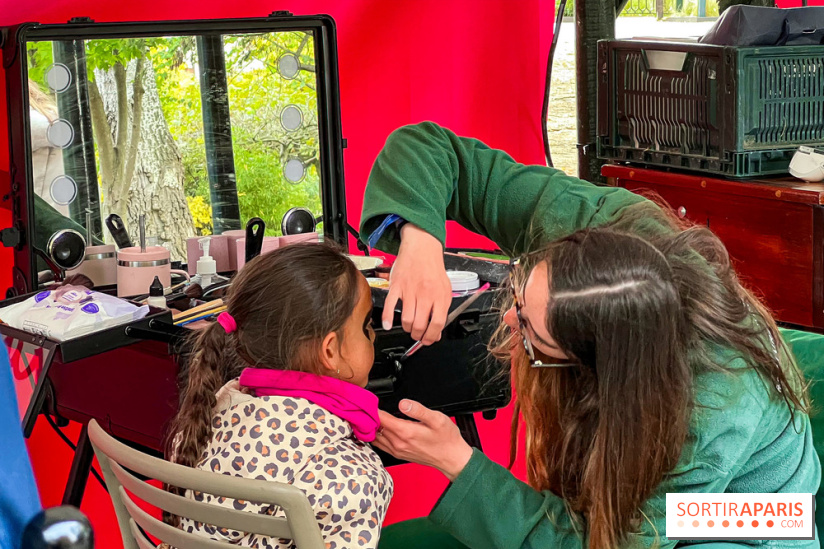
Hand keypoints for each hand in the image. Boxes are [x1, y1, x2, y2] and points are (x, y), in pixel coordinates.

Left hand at [372, 399, 472, 480]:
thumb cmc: (446, 439)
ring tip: (370, 416)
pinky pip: (381, 445)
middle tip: (368, 406)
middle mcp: (398, 443)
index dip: (374, 408)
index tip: (370, 401)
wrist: (452, 458)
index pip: (381, 418)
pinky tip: (377, 430)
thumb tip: (403, 403)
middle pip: (376, 428)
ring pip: (376, 438)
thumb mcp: (436, 419)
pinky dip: (376, 436)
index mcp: (405, 432)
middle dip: (371, 416)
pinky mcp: (399, 455)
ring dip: (371, 427)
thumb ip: (418, 410)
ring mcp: (397, 450)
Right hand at [382, 224, 451, 344]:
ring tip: (409, 327)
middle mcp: (425, 294)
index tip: (428, 340)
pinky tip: (388, 325)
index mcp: (439, 295)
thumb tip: (436, 332)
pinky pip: (390, 305)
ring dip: (407, 328)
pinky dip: (388, 318)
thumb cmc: (432, 269)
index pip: (437, 323)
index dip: (432, 336)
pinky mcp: (397, 286)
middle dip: (418, 335)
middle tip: (417, 336)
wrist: (422, 248)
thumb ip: (442, 310)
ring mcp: (410, 290)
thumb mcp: (445, 289)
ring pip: (407, 319)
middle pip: (420, 324)